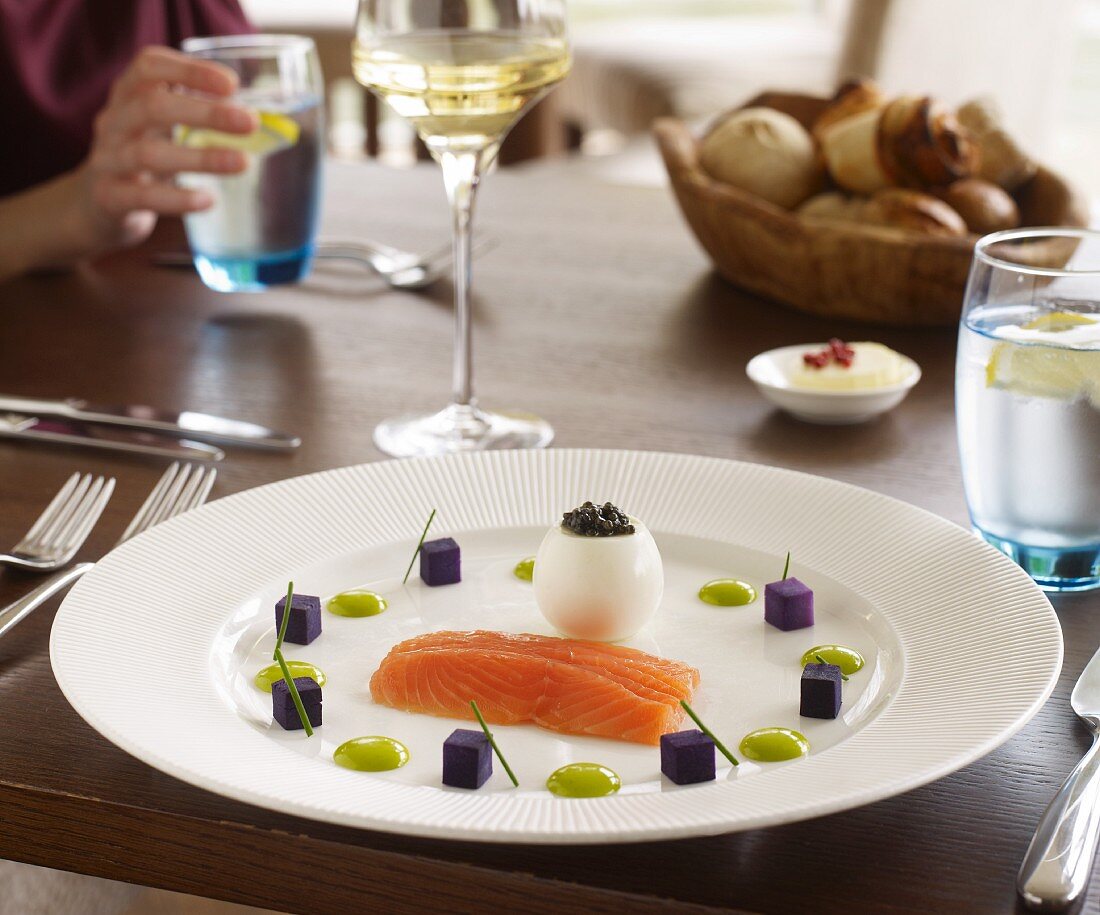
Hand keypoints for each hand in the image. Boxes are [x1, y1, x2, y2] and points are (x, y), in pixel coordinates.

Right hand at [71, 45, 257, 253]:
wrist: (94, 206)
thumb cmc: (142, 158)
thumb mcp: (161, 128)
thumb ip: (196, 115)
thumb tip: (261, 118)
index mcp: (128, 96)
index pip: (149, 66)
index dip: (190, 70)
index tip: (232, 84)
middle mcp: (114, 122)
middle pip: (152, 106)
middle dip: (205, 112)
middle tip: (250, 122)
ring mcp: (107, 160)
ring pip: (148, 153)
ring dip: (200, 158)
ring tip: (242, 163)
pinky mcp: (108, 198)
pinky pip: (141, 196)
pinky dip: (177, 198)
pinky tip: (208, 200)